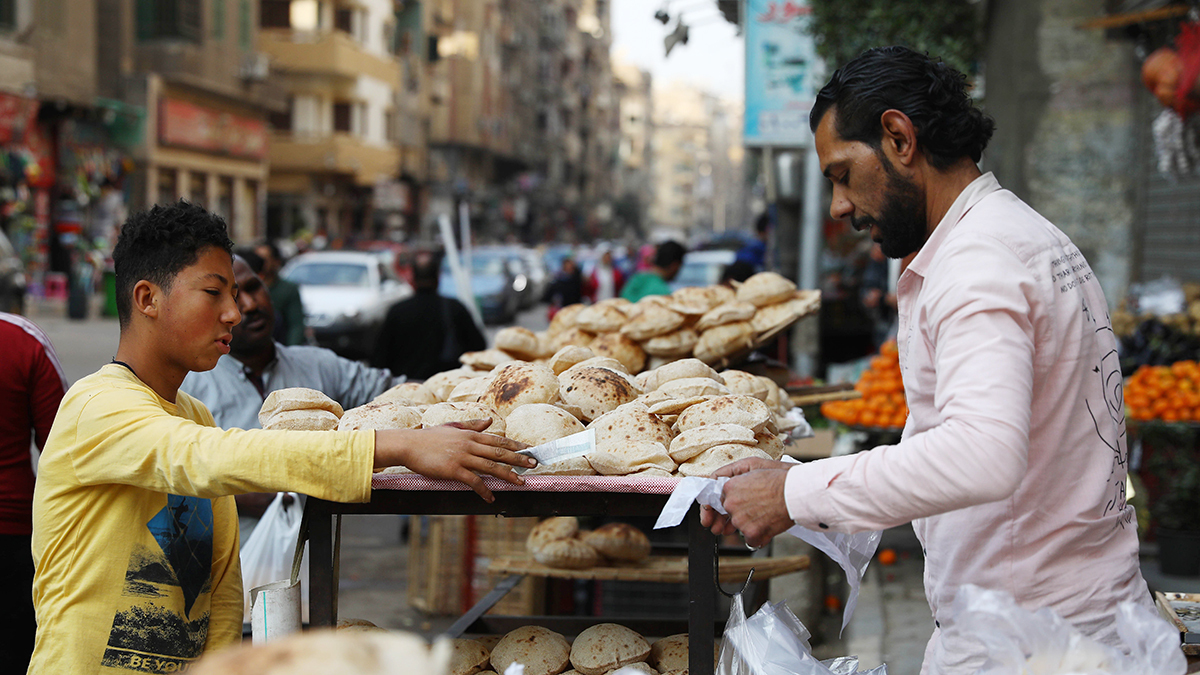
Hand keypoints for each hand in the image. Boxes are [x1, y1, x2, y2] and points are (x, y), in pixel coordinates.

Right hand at [375, 419, 533, 501]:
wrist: (409, 444)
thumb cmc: (429, 437)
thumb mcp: (453, 426)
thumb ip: (472, 424)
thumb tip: (489, 421)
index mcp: (470, 434)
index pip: (498, 440)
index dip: (516, 445)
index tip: (530, 449)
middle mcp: (469, 444)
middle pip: (499, 452)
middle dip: (519, 458)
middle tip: (534, 464)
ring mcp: (462, 457)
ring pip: (491, 466)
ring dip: (508, 475)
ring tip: (521, 483)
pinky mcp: (453, 470)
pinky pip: (473, 481)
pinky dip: (484, 490)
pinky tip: (491, 497)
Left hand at [699, 458, 795, 547]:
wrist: (795, 493)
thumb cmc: (779, 479)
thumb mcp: (753, 467)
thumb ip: (735, 477)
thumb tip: (726, 488)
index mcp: (729, 487)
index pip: (724, 499)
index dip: (734, 502)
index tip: (741, 505)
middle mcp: (731, 504)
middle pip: (730, 513)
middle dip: (742, 513)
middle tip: (758, 509)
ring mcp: (740, 520)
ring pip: (740, 527)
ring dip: (751, 524)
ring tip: (766, 514)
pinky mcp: (751, 533)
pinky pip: (749, 540)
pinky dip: (759, 536)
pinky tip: (768, 526)